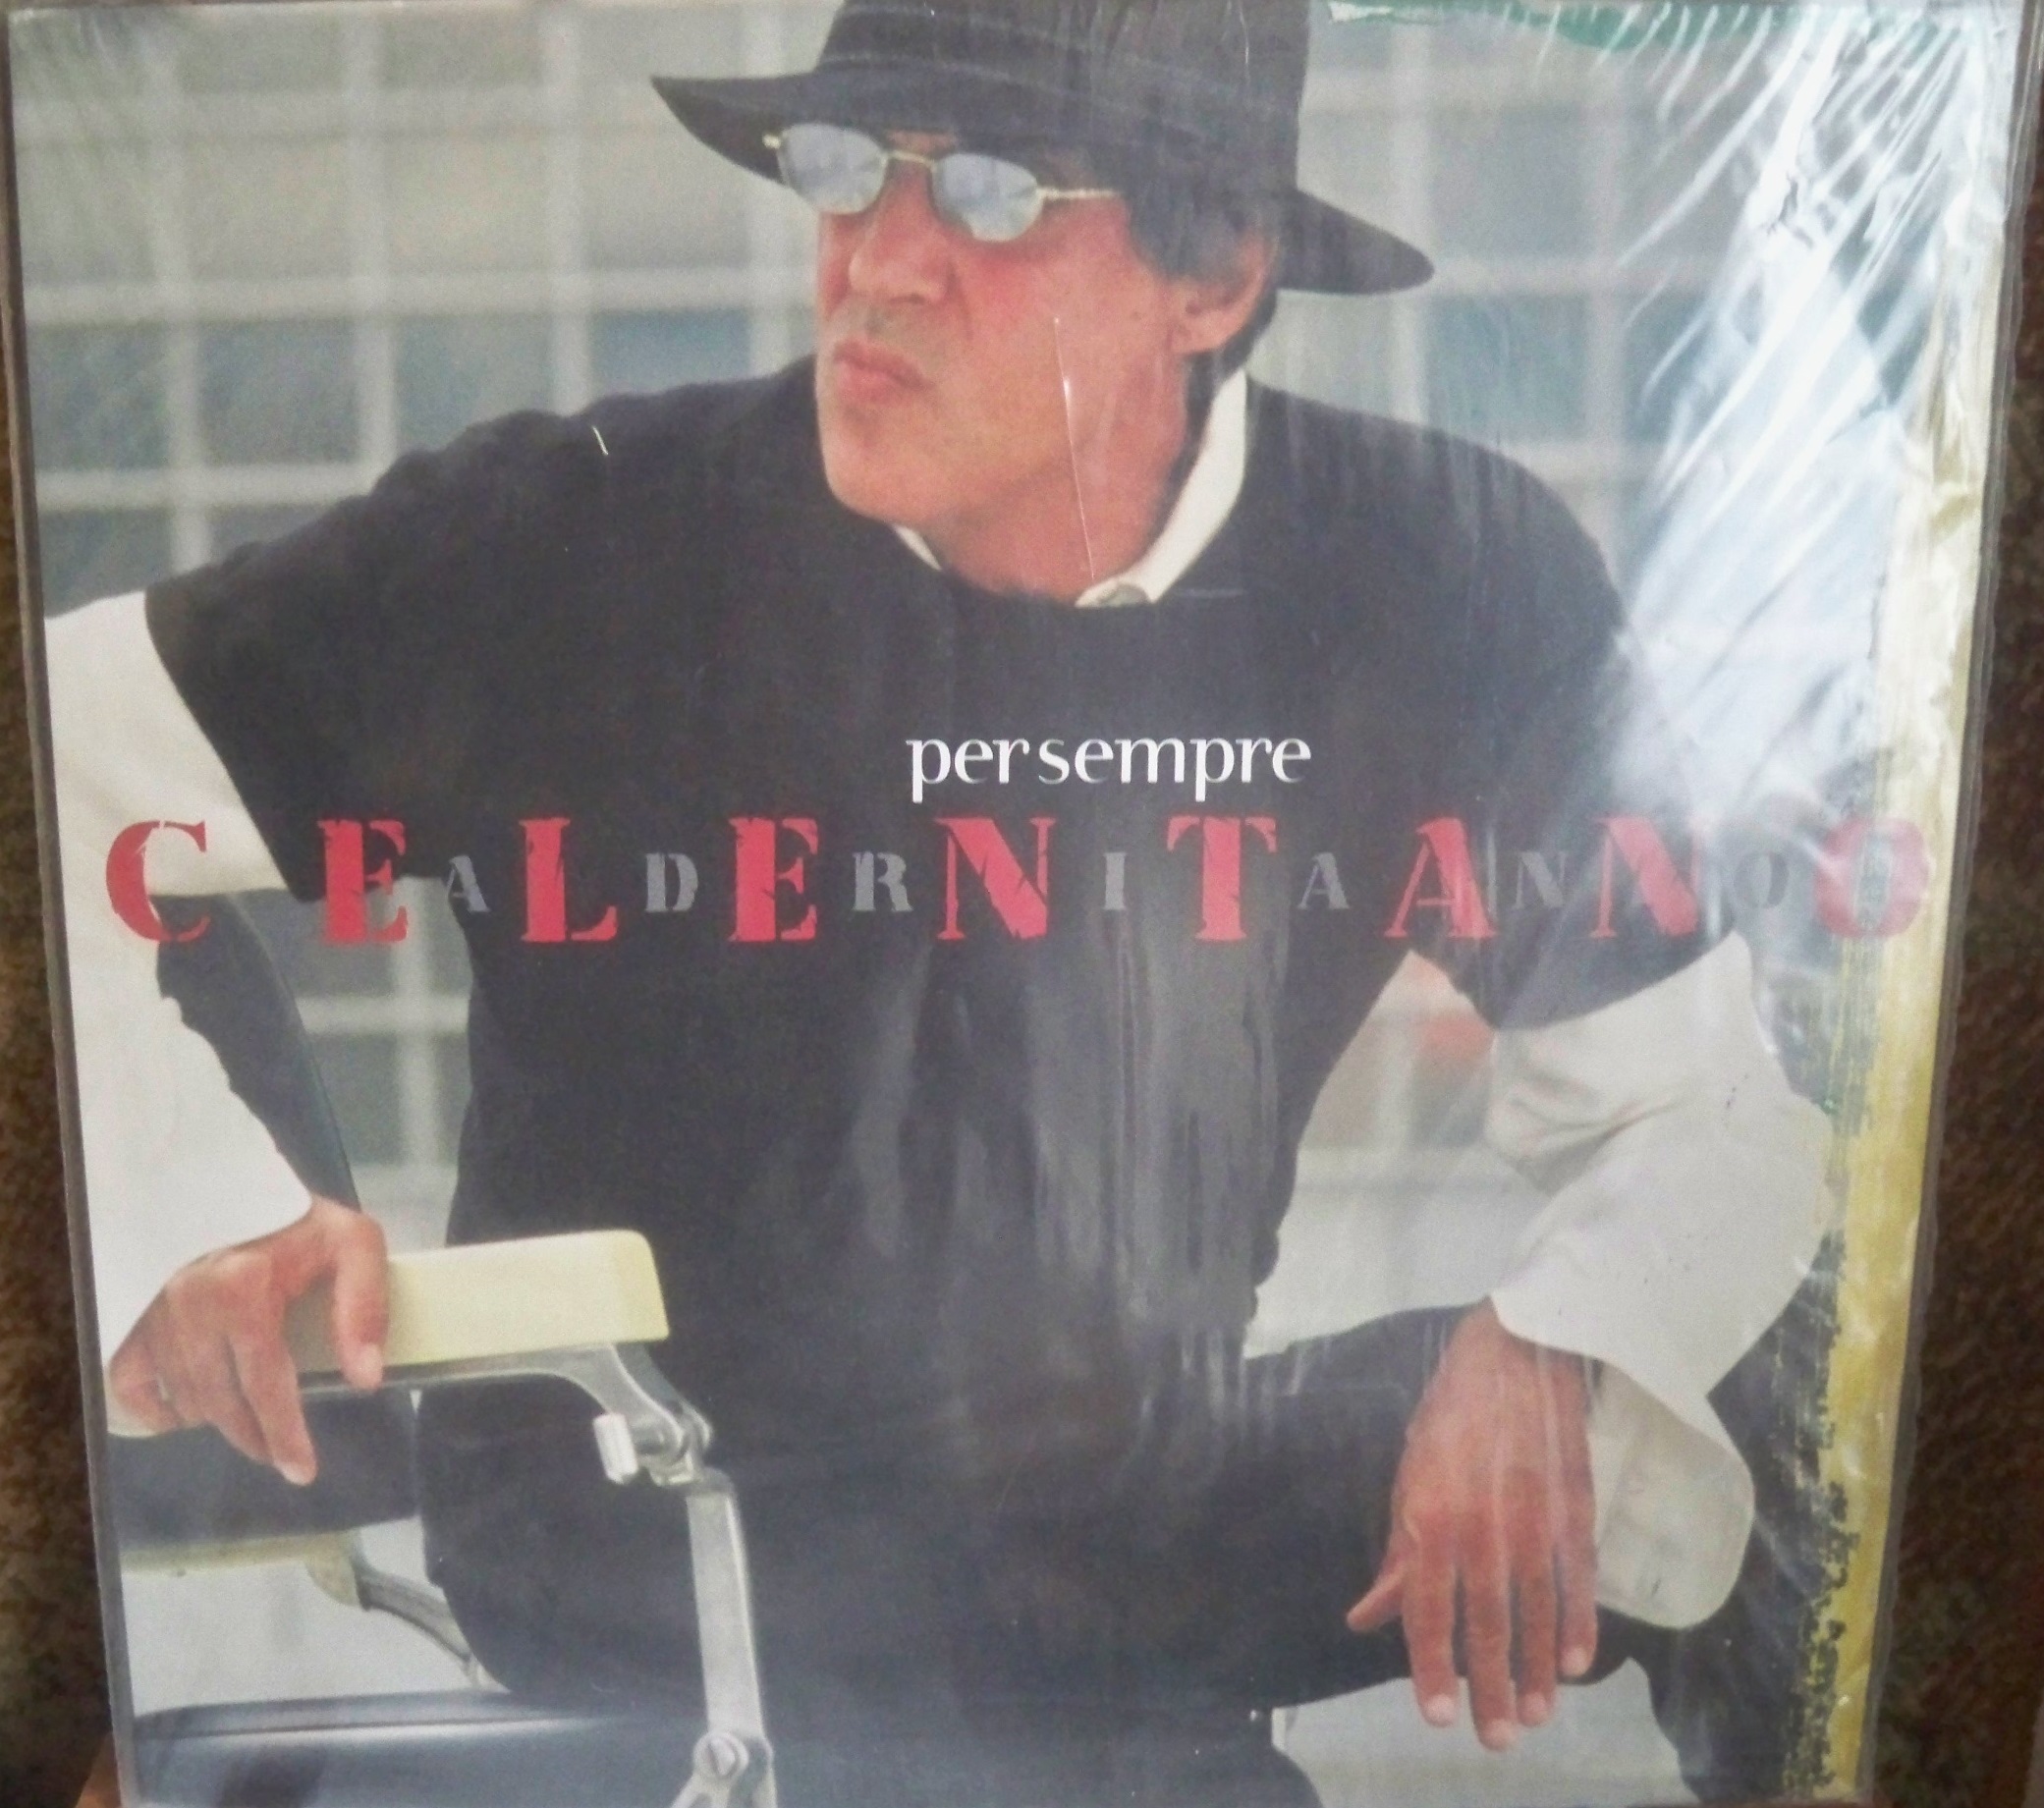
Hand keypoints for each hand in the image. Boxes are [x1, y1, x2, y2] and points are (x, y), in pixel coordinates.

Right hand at [106, 1196, 387, 1484]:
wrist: (228, 1185)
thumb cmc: (294, 1219)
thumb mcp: (352, 1243)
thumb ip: (365, 1306)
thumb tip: (367, 1377)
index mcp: (244, 1289)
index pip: (267, 1384)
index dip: (286, 1435)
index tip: (303, 1470)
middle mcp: (190, 1306)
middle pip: (224, 1402)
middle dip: (257, 1437)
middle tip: (282, 1455)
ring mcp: (155, 1315)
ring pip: (186, 1397)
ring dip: (220, 1422)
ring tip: (252, 1428)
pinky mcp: (134, 1317)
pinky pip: (133, 1383)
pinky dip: (159, 1408)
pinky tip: (186, 1416)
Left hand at [1346, 1302, 1596, 1750]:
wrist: (1517, 1353)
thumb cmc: (1450, 1416)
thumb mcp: (1408, 1477)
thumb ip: (1396, 1555)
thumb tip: (1368, 1617)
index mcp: (1430, 1517)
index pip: (1426, 1609)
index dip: (1430, 1666)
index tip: (1437, 1716)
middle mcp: (1481, 1528)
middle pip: (1485, 1625)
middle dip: (1489, 1688)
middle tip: (1494, 1740)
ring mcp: (1533, 1522)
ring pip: (1535, 1614)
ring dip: (1534, 1671)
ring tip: (1533, 1716)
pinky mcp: (1575, 1512)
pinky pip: (1578, 1583)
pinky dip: (1577, 1626)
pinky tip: (1573, 1664)